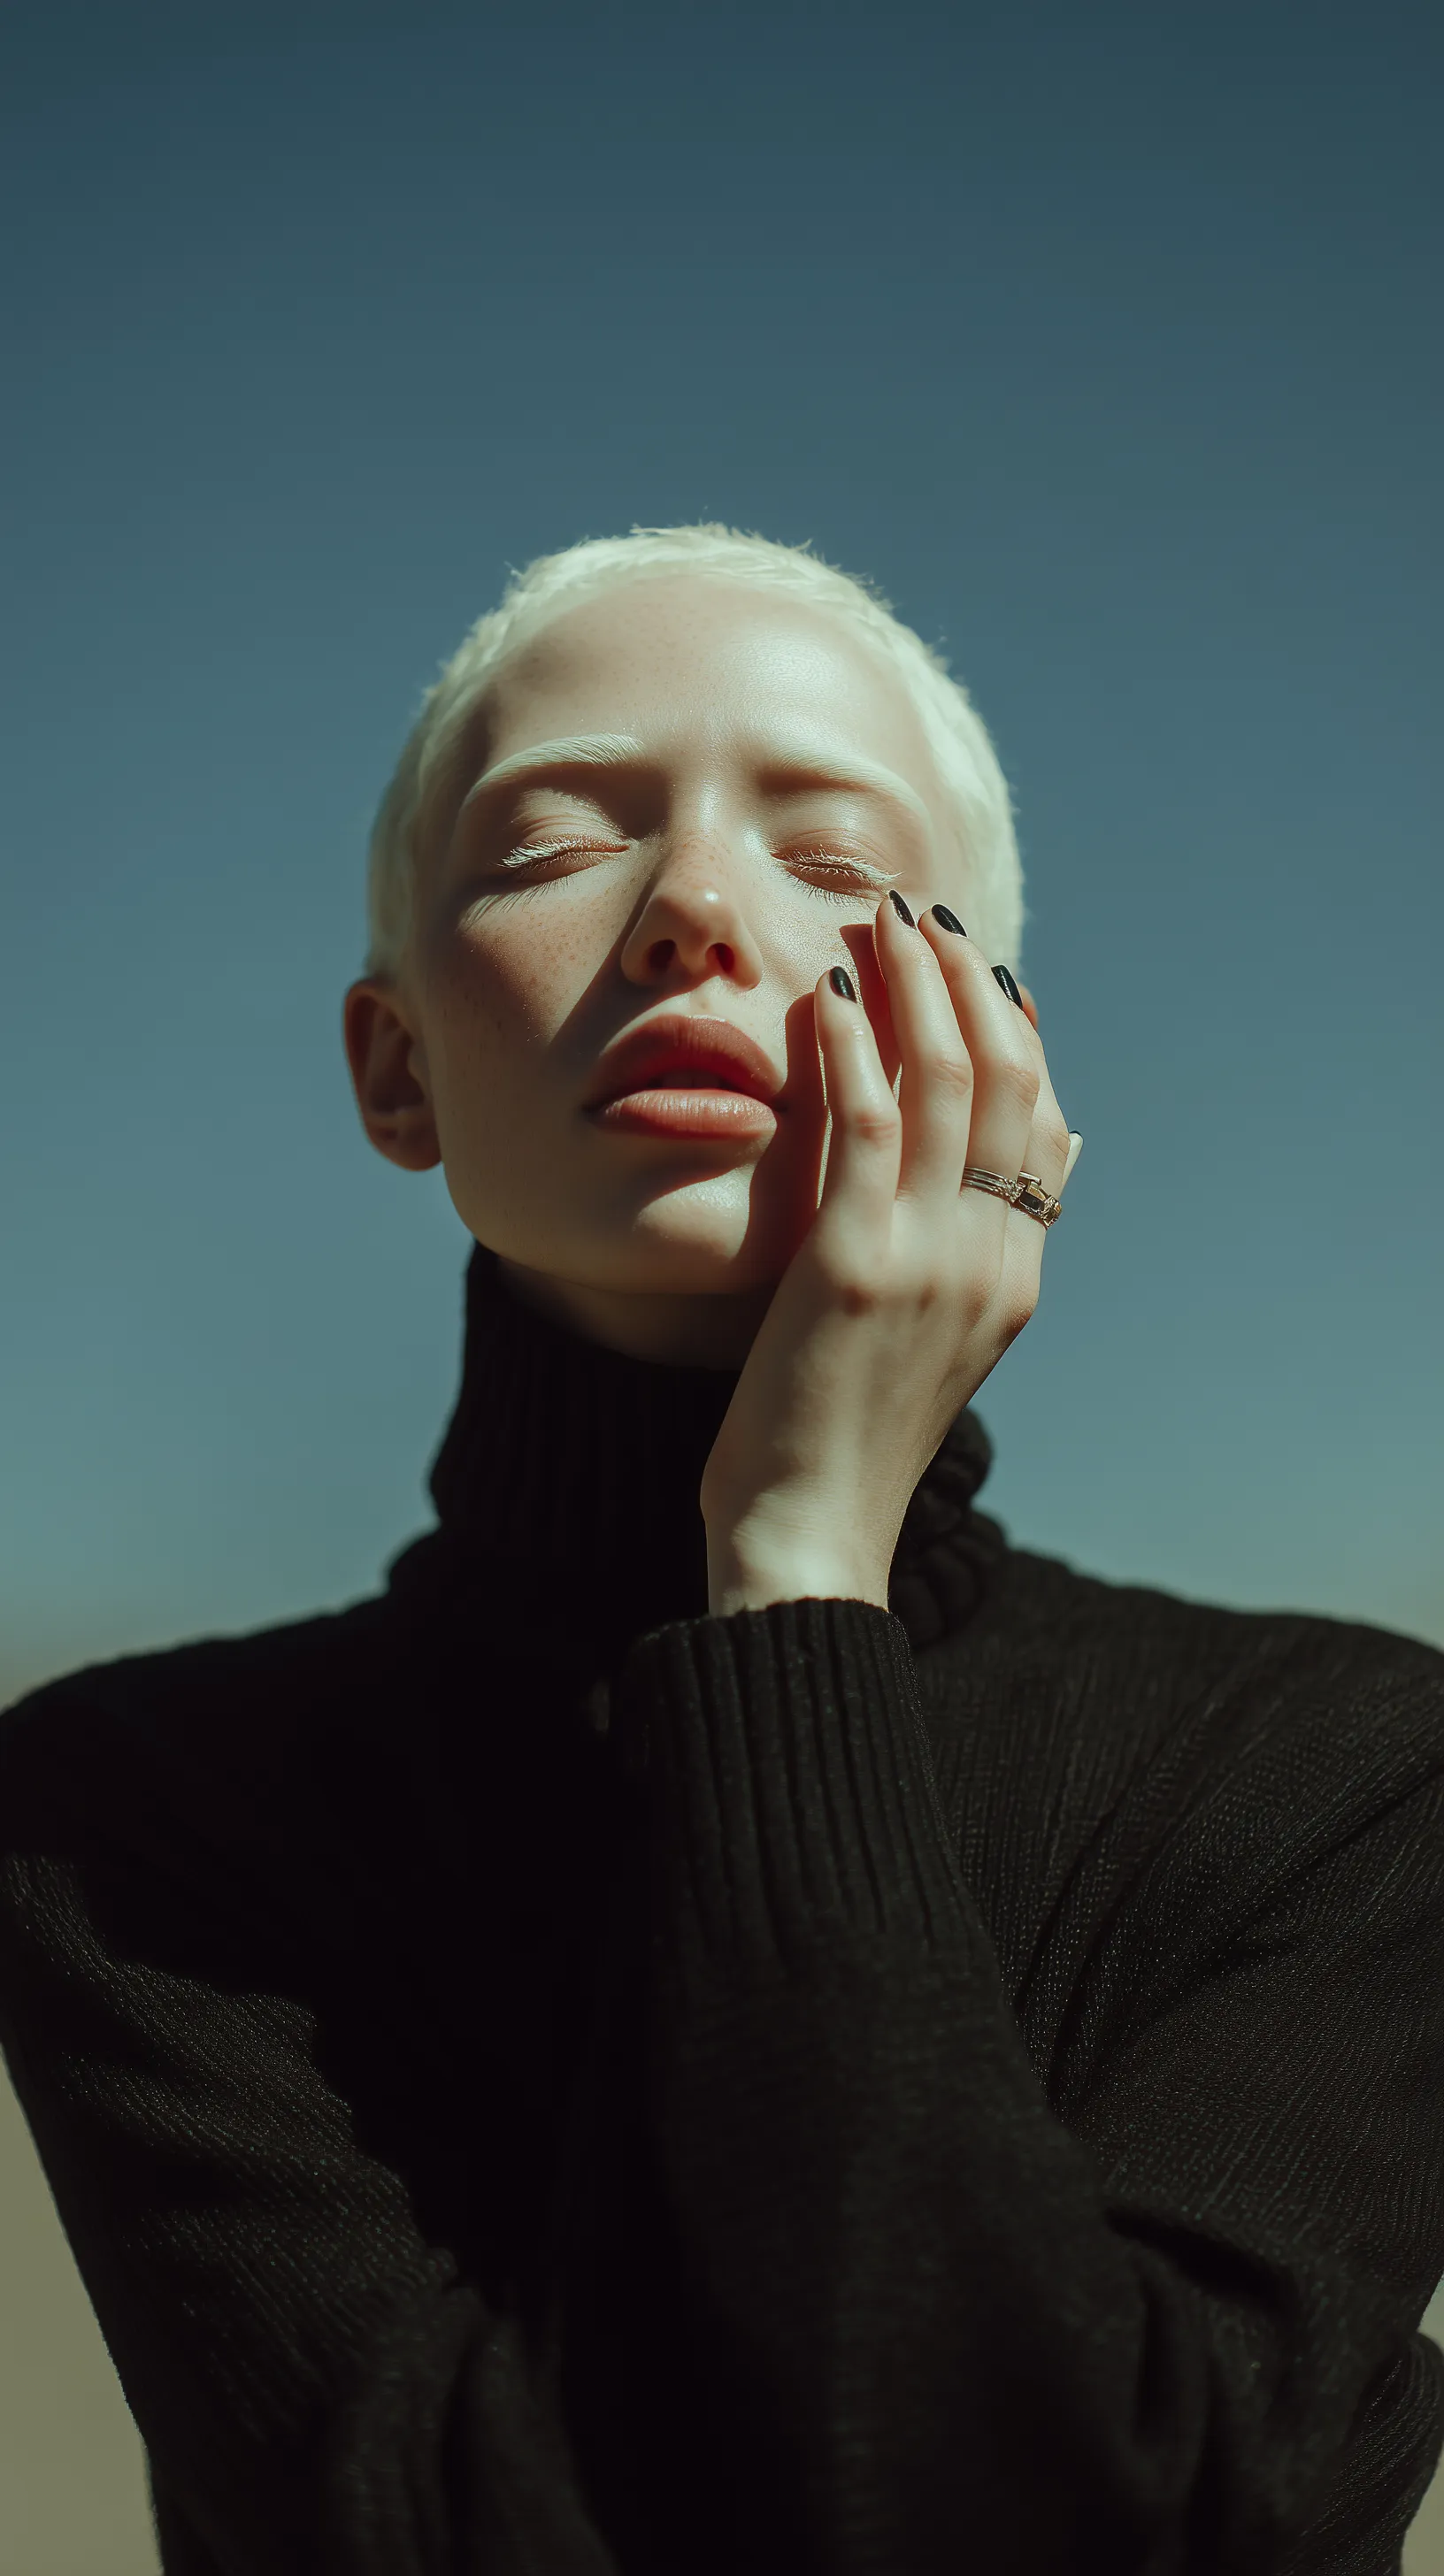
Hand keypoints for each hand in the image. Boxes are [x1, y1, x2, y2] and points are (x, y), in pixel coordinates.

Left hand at [699, 895, 1077, 1613]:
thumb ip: (997, 1239)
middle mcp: (993, 1259)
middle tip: (920, 915)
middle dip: (965, 983)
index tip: (970, 962)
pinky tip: (827, 996)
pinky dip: (852, 1049)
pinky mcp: (857, 1265)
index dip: (1011, 1027)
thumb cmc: (849, 1439)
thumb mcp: (947, 1333)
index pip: (1041, 1118)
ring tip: (878, 923)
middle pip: (1008, 1082)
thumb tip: (1067, 1147)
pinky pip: (869, 1127)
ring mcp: (933, 1261)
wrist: (809, 1537)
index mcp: (1016, 1275)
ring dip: (914, 988)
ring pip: (949, 1085)